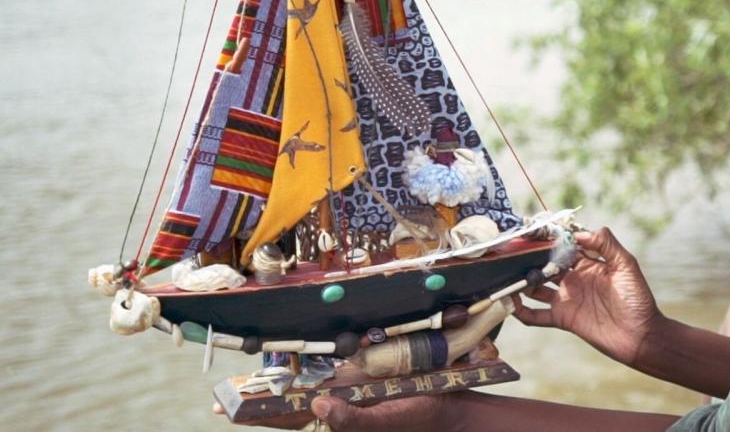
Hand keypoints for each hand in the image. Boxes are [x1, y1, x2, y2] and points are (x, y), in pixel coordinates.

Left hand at [213, 395, 447, 431]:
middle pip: (289, 402)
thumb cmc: (415, 419)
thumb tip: (315, 405)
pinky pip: (330, 376)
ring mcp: (347, 394)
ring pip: (306, 389)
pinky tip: (298, 367)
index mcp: (335, 419)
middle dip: (261, 397)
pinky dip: (311, 372)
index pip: (287, 417)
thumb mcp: (383, 421)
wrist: (447, 411)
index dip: (257, 413)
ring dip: (280, 385)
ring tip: (250, 381)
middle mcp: (335, 406)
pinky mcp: (362, 380)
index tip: (224, 408)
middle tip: (227, 393)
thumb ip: (350, 420)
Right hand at [514, 227, 663, 366]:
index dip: (549, 239)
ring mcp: (567, 298)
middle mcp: (573, 278)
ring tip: (504, 274)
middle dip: (529, 258)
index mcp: (588, 263)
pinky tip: (510, 304)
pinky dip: (522, 311)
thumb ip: (606, 244)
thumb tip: (579, 233)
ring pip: (536, 287)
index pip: (563, 246)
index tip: (531, 230)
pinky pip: (537, 315)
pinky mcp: (563, 318)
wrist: (641, 336)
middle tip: (510, 251)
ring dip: (521, 282)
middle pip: (545, 264)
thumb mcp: (626, 266)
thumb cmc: (638, 299)